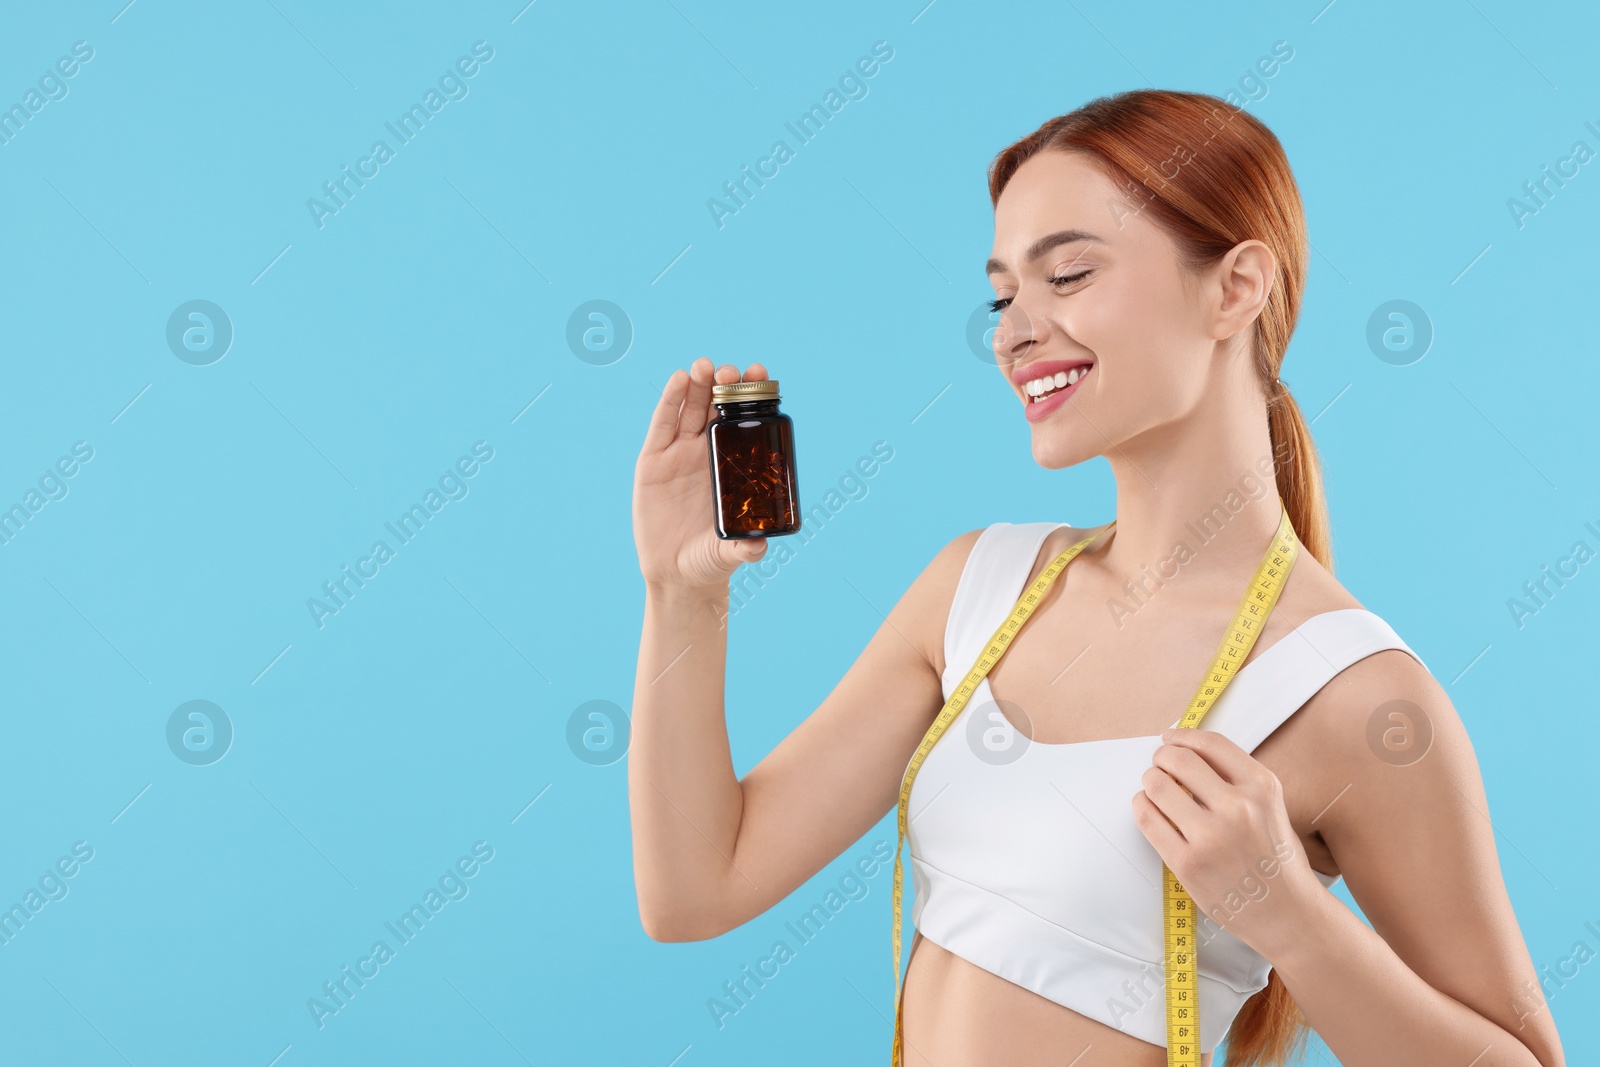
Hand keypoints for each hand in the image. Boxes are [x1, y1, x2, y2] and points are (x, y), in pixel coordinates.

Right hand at [633, 357, 771, 589]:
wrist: (676, 574)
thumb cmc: (710, 560)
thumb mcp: (729, 555)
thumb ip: (744, 550)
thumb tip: (758, 546)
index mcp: (734, 465)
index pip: (745, 421)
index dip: (752, 395)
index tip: (762, 375)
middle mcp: (708, 453)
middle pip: (717, 407)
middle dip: (725, 384)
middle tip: (732, 370)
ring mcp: (680, 453)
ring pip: (691, 409)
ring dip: (698, 384)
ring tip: (705, 366)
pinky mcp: (654, 460)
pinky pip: (663, 424)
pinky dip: (670, 400)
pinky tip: (679, 380)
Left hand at [1132, 728, 1322, 956]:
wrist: (1288, 914)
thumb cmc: (1275, 860)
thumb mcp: (1270, 806)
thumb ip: (1235, 779)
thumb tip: (1185, 753)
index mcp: (1261, 787)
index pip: (1210, 744)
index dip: (1183, 736)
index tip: (1171, 738)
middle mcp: (1238, 807)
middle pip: (1178, 759)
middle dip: (1162, 757)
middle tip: (1159, 764)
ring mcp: (1211, 836)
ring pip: (1157, 786)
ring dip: (1149, 781)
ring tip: (1155, 788)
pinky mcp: (1188, 863)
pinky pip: (1148, 820)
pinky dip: (1142, 807)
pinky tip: (1149, 809)